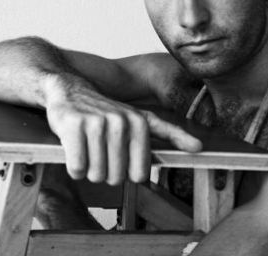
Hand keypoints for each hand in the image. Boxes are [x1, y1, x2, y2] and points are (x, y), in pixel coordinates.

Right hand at [43, 74, 202, 184]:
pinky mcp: (73, 126)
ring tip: (88, 149)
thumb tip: (199, 147)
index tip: (123, 162)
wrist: (68, 89)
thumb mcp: (139, 117)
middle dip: (106, 172)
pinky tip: (74, 148)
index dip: (129, 174)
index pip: (139, 173)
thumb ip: (169, 132)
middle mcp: (120, 121)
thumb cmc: (104, 110)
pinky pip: (77, 168)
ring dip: (89, 169)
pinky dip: (74, 166)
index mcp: (139, 122)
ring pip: (96, 174)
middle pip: (116, 178)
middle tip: (100, 153)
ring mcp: (96, 123)